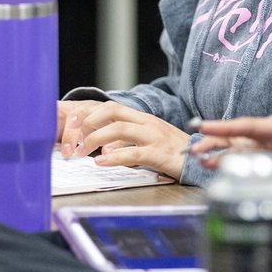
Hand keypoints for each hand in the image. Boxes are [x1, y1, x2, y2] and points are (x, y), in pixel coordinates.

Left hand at [59, 100, 189, 178]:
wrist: (200, 161)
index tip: (71, 125)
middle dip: (88, 122)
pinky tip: (101, 163)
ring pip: (119, 129)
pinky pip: (133, 153)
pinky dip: (114, 157)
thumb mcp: (147, 143)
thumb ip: (126, 144)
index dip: (89, 114)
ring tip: (81, 152)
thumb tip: (103, 150)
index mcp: (143, 119)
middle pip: (112, 111)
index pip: (111, 108)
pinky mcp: (159, 153)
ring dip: (95, 139)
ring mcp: (154, 136)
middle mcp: (147, 123)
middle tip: (73, 137)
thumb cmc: (173, 153)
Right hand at [190, 115, 271, 169]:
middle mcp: (262, 135)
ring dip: (212, 151)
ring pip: (230, 147)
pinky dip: (221, 161)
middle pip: (234, 135)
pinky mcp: (257, 153)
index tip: (205, 127)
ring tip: (194, 158)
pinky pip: (235, 156)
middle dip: (213, 139)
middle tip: (194, 147)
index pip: (249, 126)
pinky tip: (208, 165)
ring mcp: (258, 144)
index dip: (226, 127)